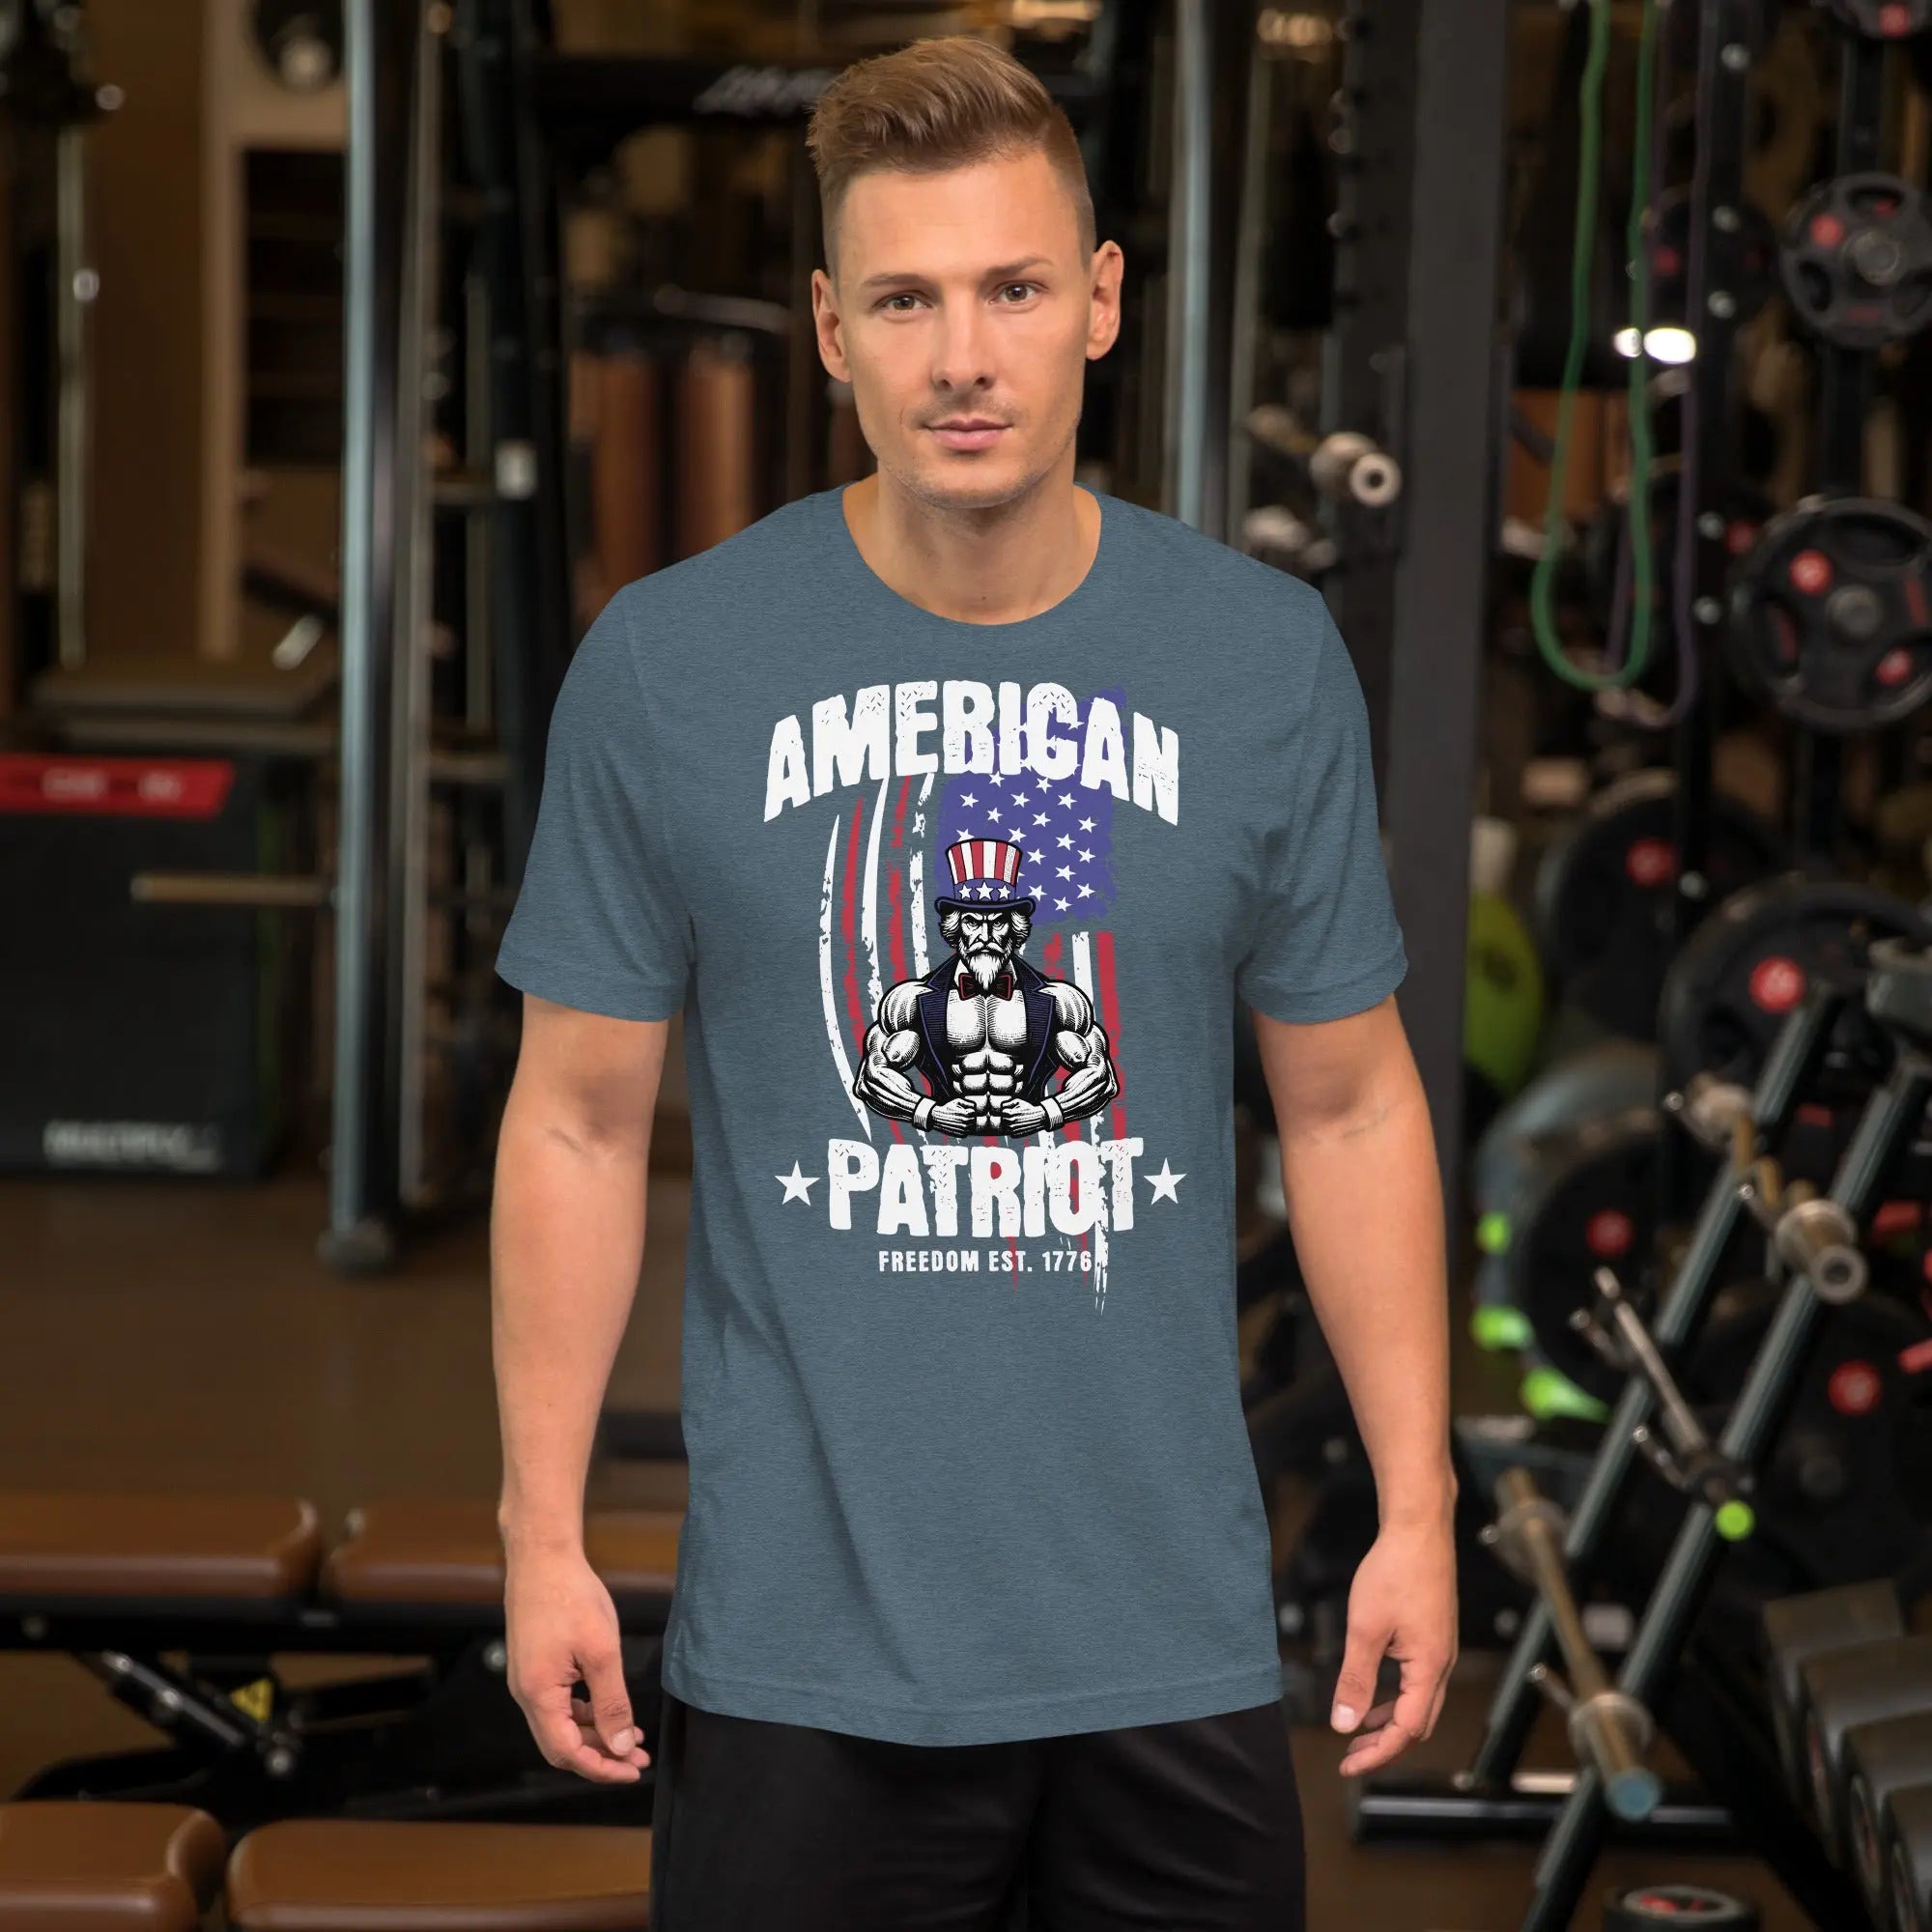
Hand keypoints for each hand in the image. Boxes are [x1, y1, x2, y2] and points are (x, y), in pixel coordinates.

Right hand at [504, 1544, 649, 1782]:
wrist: (543, 1557)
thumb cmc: (571, 1597)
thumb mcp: (601, 1652)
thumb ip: (611, 1703)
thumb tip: (620, 1746)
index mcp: (538, 1695)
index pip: (567, 1752)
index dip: (601, 1768)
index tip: (632, 1770)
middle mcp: (526, 1694)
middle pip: (562, 1745)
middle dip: (600, 1755)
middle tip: (637, 1757)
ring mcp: (528, 1680)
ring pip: (561, 1725)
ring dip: (595, 1734)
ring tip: (632, 1735)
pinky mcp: (534, 1666)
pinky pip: (558, 1704)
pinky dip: (584, 1713)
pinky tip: (609, 1709)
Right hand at [930, 1098, 978, 1133]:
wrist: (936, 1118)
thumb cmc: (947, 1108)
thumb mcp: (956, 1101)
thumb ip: (967, 1102)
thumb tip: (974, 1106)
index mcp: (965, 1114)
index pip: (974, 1112)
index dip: (969, 1110)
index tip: (964, 1110)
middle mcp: (965, 1122)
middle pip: (974, 1120)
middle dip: (969, 1117)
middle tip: (962, 1115)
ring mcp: (963, 1129)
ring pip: (971, 1127)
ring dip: (967, 1124)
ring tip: (960, 1120)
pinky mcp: (960, 1135)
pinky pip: (967, 1133)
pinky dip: (964, 1130)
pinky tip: (958, 1126)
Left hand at [1000, 1099, 1047, 1133]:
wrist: (1039, 1118)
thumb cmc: (1029, 1109)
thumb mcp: (1019, 1101)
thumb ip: (1009, 1102)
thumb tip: (1001, 1105)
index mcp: (1010, 1113)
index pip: (1002, 1112)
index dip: (1006, 1111)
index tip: (1011, 1111)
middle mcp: (1010, 1122)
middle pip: (1002, 1120)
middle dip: (1007, 1117)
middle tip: (1014, 1116)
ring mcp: (1013, 1129)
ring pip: (1005, 1127)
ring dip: (1009, 1124)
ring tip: (1017, 1121)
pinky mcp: (1015, 1135)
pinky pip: (1010, 1133)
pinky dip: (1013, 1130)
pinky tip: (1019, 1126)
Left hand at [1331, 1514, 1457, 1776]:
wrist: (1419, 1529)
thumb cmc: (1395, 1572)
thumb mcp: (1365, 1629)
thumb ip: (1356, 1679)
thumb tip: (1343, 1724)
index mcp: (1429, 1668)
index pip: (1406, 1730)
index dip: (1377, 1753)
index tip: (1347, 1765)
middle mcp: (1441, 1665)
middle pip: (1417, 1724)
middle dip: (1385, 1745)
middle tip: (1351, 1756)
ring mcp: (1440, 1650)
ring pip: (1419, 1704)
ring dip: (1390, 1723)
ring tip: (1358, 1731)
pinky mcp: (1433, 1637)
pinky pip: (1417, 1682)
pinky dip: (1395, 1698)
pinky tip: (1374, 1694)